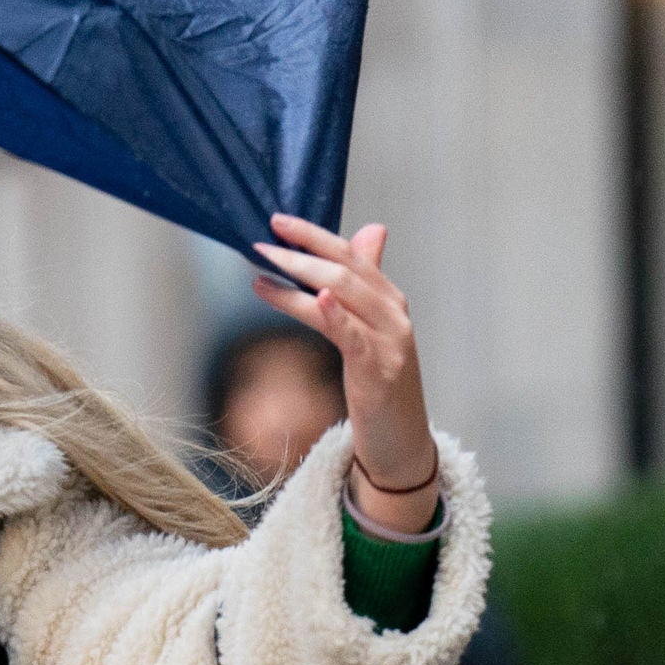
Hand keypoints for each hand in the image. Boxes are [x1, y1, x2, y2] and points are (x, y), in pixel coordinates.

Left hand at [251, 215, 439, 529]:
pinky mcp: (380, 370)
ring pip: (345, 294)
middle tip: (262, 240)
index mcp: (389, 300)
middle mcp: (394, 313)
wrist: (402, 443)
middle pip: (345, 268)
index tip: (279, 220)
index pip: (352, 254)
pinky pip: (354, 335)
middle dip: (301, 250)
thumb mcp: (372, 330)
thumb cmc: (381, 386)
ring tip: (263, 267)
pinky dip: (335, 313)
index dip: (315, 234)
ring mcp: (391, 341)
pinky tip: (316, 299)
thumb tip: (372, 230)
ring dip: (301, 276)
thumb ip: (365, 282)